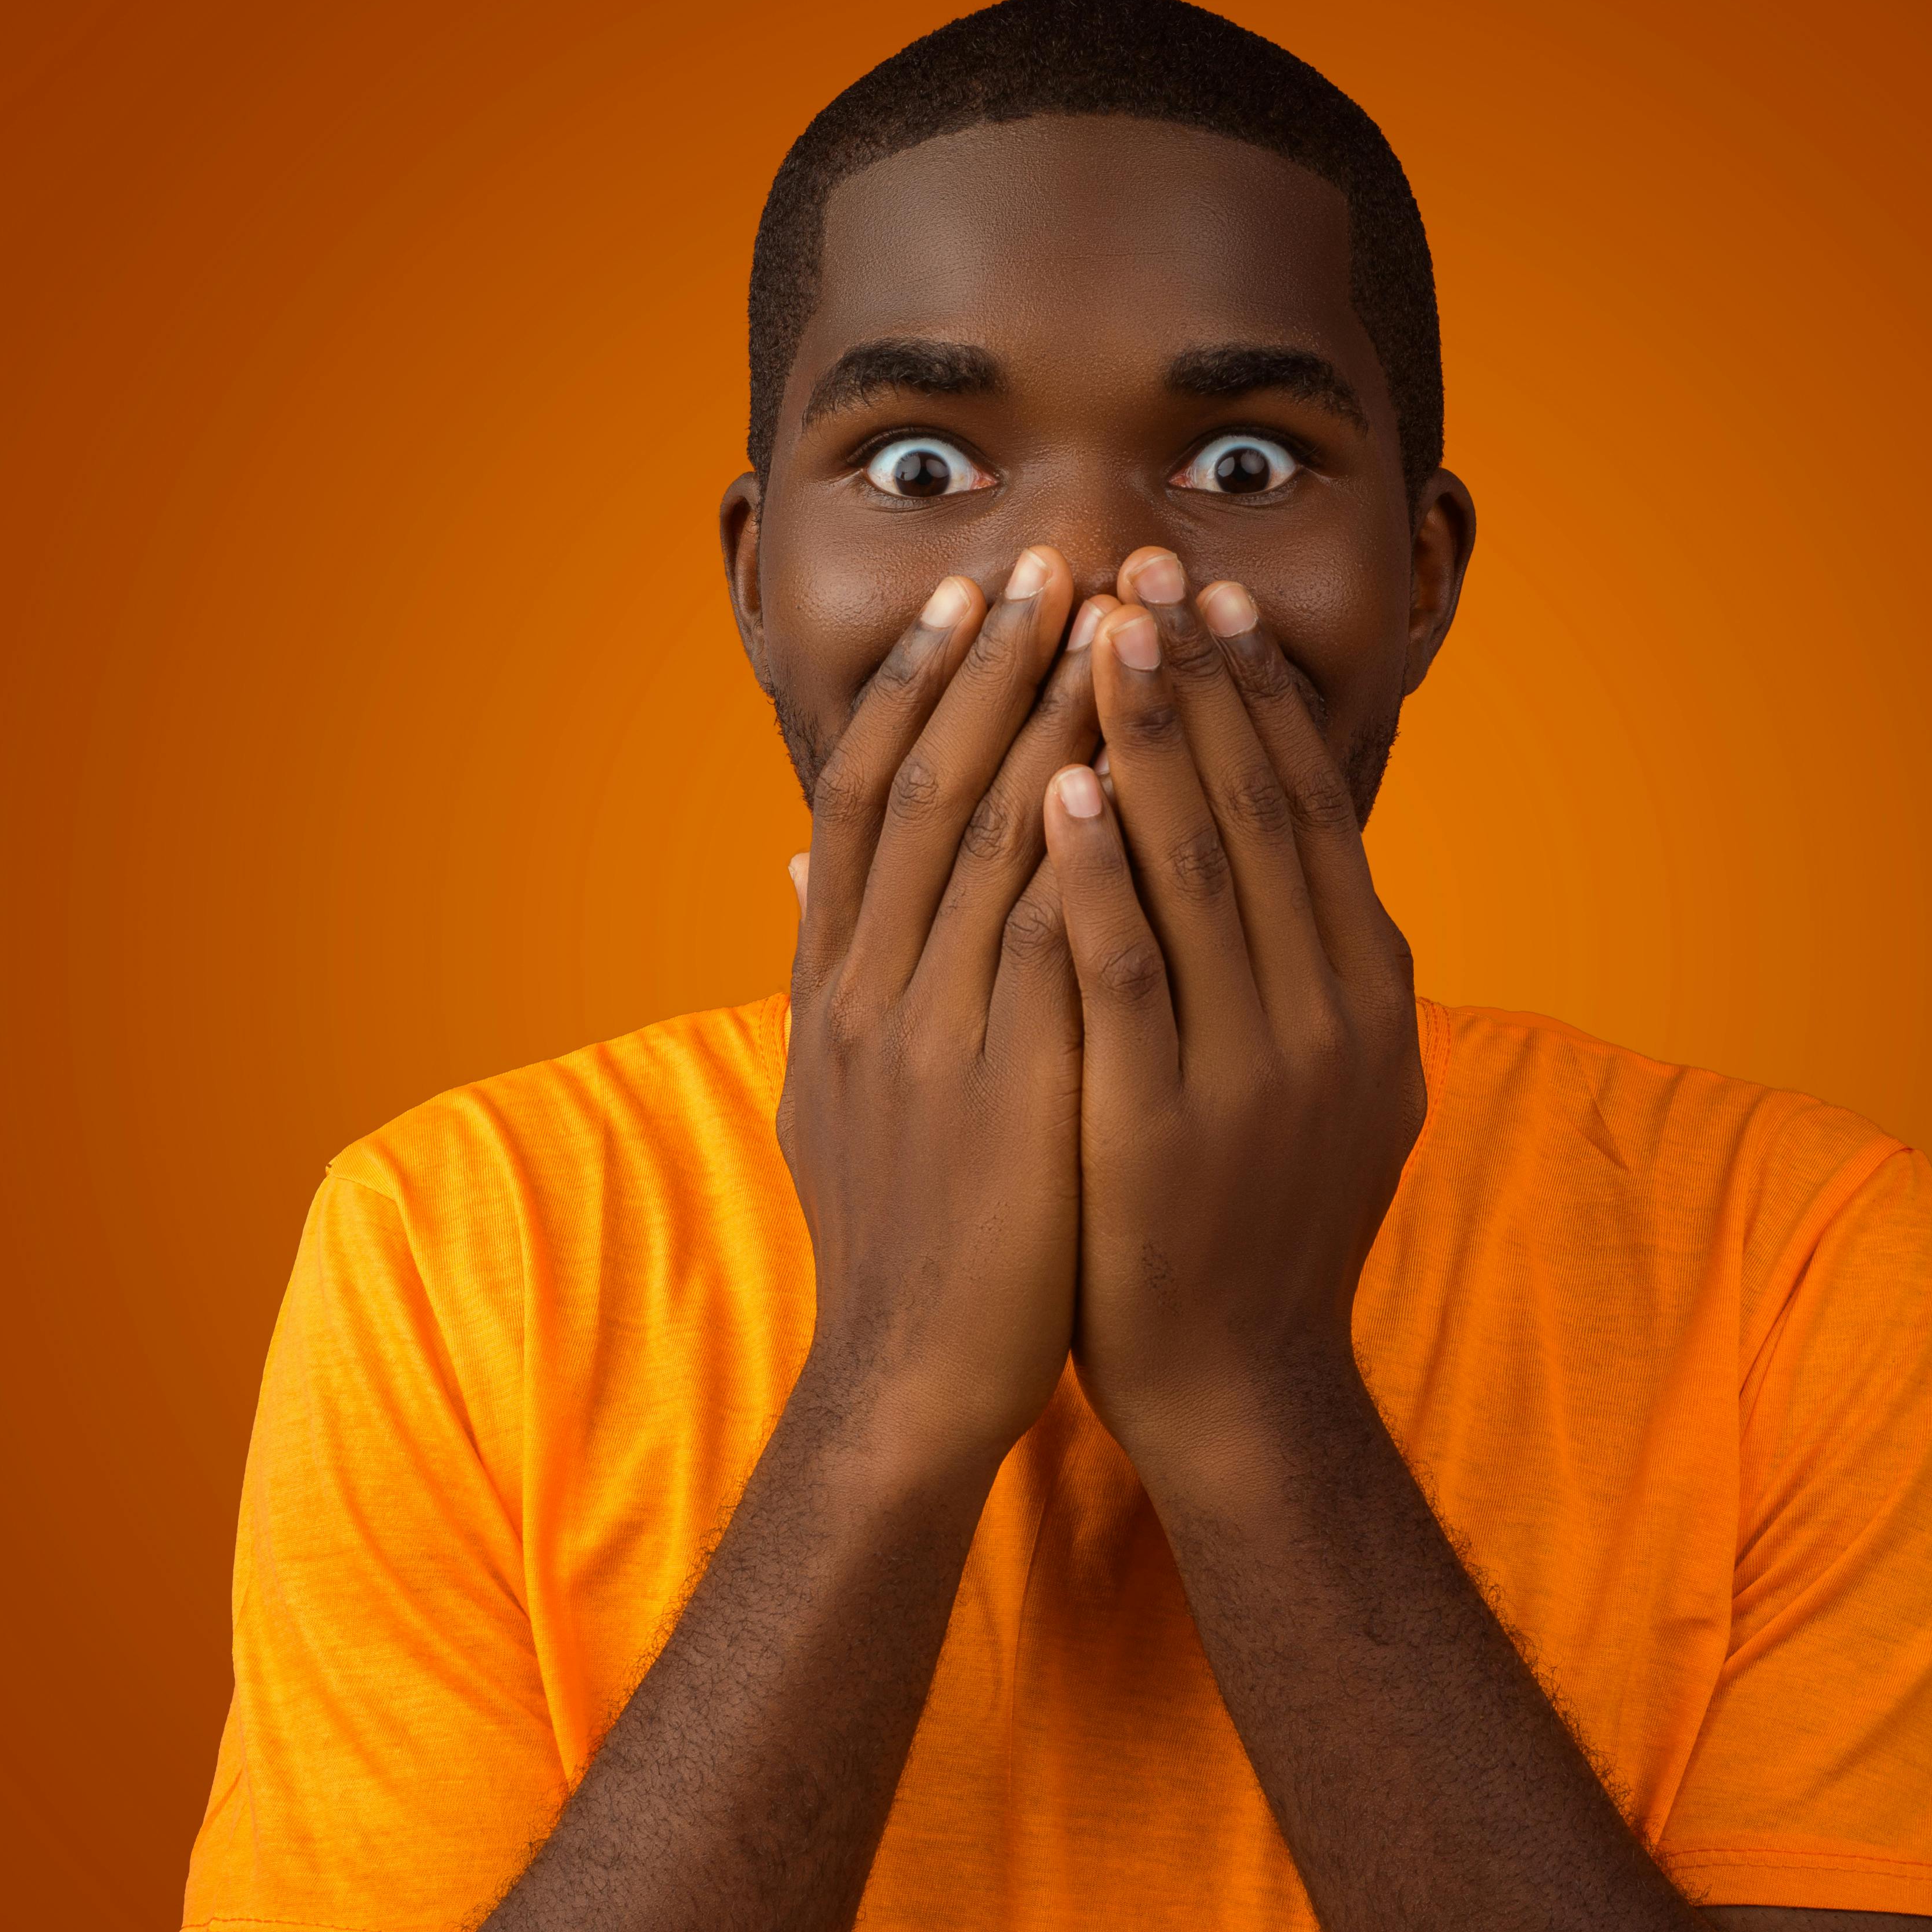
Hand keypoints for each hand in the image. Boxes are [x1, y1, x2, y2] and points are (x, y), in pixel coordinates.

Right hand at [780, 549, 1109, 1478]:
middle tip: (1056, 555)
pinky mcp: (1008, 1083)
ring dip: (1053, 719)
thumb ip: (825, 967)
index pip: (870, 793)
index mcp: (834, 982)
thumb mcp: (833, 1089)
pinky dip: (1083, 840)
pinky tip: (1128, 766)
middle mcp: (870, 986)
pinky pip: (1048, 931)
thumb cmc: (899, 1235)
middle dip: (995, 665)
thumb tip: (802, 860)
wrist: (910, 1375)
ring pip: (991, 837)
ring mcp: (933, 1030)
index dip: (919, 686)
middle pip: (927, 783)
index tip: (977, 598)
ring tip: (1113, 621)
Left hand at [1039, 548, 1425, 1493]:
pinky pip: (1131, 968)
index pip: (1308, 814)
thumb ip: (1304, 970)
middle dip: (1198, 684)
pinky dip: (1097, 869)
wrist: (1238, 1381)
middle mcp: (1332, 1017)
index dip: (1255, 701)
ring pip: (1202, 869)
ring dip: (1150, 737)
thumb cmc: (1252, 1224)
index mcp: (1369, 997)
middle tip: (1142, 570)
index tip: (1202, 602)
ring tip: (1097, 633)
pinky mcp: (1172, 1121)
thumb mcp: (1315, 1084)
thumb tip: (1290, 859)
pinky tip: (1059, 781)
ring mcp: (1257, 1070)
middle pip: (1260, 814)